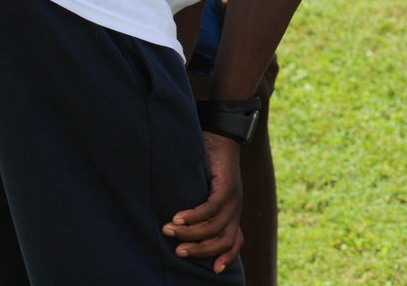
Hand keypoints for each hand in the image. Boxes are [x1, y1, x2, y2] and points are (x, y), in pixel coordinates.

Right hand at [163, 132, 243, 272]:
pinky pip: (212, 207)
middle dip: (200, 250)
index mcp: (232, 214)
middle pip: (224, 241)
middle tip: (177, 251)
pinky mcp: (228, 185)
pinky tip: (177, 217)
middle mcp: (236, 209)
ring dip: (192, 233)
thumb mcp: (202, 193)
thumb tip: (173, 228)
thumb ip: (198, 211)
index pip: (235, 241)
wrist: (220, 135)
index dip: (226, 258)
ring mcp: (234, 197)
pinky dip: (194, 216)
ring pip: (216, 227)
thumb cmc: (206, 166)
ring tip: (170, 230)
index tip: (214, 272)